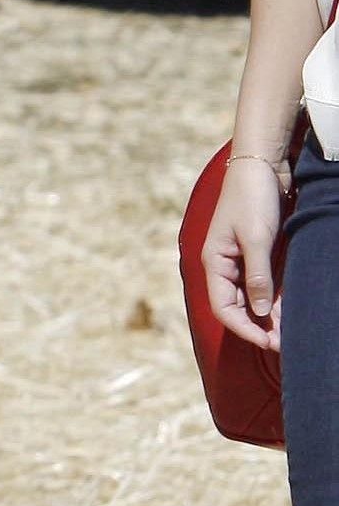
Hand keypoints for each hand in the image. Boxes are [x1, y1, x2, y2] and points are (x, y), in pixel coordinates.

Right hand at [202, 157, 287, 349]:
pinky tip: (289, 309)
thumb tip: (262, 312)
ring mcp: (242, 259)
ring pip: (252, 297)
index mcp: (215, 262)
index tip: (267, 342)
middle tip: (283, 342)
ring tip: (289, 330)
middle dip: (258, 326)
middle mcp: (225, 264)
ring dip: (269, 315)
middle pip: (237, 306)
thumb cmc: (252, 196)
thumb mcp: (256, 237)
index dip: (244, 328)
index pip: (223, 307)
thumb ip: (258, 276)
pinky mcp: (258, 252)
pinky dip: (275, 298)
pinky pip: (264, 283)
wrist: (262, 162)